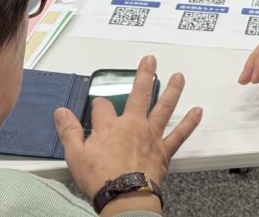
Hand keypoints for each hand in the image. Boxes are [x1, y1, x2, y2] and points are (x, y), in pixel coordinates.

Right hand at [55, 55, 202, 209]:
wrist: (124, 198)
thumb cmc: (100, 179)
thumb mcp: (75, 155)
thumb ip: (68, 131)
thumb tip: (60, 112)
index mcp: (109, 126)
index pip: (103, 106)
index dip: (99, 105)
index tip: (98, 107)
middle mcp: (133, 125)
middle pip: (139, 94)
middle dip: (144, 75)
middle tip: (151, 60)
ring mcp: (151, 136)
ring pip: (164, 108)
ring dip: (172, 91)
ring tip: (179, 77)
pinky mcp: (163, 151)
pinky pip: (179, 134)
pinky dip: (190, 122)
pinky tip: (198, 111)